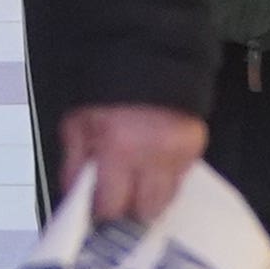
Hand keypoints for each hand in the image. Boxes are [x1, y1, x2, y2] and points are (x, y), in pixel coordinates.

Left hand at [58, 102, 209, 228]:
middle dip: (130, 208)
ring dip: (150, 196)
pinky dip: (167, 177)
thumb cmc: (105, 90)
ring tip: (136, 180)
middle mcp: (153, 156)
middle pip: (145, 211)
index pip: (112, 206)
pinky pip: (181, 179)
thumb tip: (75, 199)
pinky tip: (153, 163)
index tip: (99, 208)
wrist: (142, 56)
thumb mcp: (76, 124)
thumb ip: (74, 165)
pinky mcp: (195, 146)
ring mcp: (178, 153)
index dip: (103, 211)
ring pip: (167, 200)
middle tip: (119, 196)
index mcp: (119, 150)